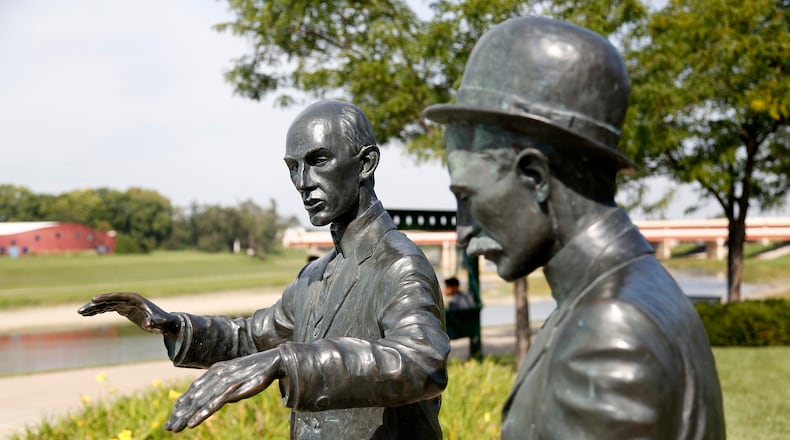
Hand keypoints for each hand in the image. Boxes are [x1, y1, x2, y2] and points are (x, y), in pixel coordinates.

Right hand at [77, 292, 178, 334]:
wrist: (165, 323)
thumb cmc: (162, 322)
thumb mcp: (158, 323)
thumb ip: (154, 322)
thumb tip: (149, 324)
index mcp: (135, 299)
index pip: (117, 296)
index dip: (105, 297)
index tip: (93, 299)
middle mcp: (129, 300)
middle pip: (109, 299)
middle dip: (95, 304)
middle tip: (81, 310)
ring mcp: (126, 304)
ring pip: (107, 304)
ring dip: (94, 308)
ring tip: (80, 312)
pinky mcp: (124, 309)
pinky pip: (108, 308)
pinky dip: (99, 311)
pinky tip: (89, 314)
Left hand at [165, 350, 282, 431]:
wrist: (272, 360)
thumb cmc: (254, 369)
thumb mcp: (235, 375)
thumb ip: (223, 386)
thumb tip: (215, 399)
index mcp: (215, 371)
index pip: (193, 389)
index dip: (181, 403)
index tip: (172, 416)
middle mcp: (216, 375)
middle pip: (193, 397)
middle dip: (179, 413)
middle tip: (169, 427)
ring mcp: (224, 382)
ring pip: (200, 402)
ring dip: (186, 416)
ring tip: (176, 428)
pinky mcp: (233, 388)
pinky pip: (214, 403)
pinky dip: (201, 414)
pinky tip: (193, 423)